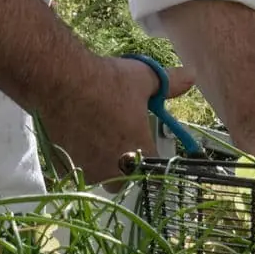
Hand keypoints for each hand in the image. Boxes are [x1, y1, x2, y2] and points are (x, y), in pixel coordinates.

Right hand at [39, 55, 193, 187]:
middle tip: (116, 138)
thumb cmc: (108, 81)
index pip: (153, 166)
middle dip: (122, 165)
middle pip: (124, 178)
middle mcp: (114, 170)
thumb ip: (170, 83)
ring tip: (91, 134)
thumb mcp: (143, 78)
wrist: (60, 81)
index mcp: (140, 153)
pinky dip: (75, 157)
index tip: (140, 137)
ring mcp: (87, 170)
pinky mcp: (63, 167)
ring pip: (98, 175)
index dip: (148, 152)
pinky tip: (72, 135)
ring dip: (98, 162)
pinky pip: (74, 169)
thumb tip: (193, 75)